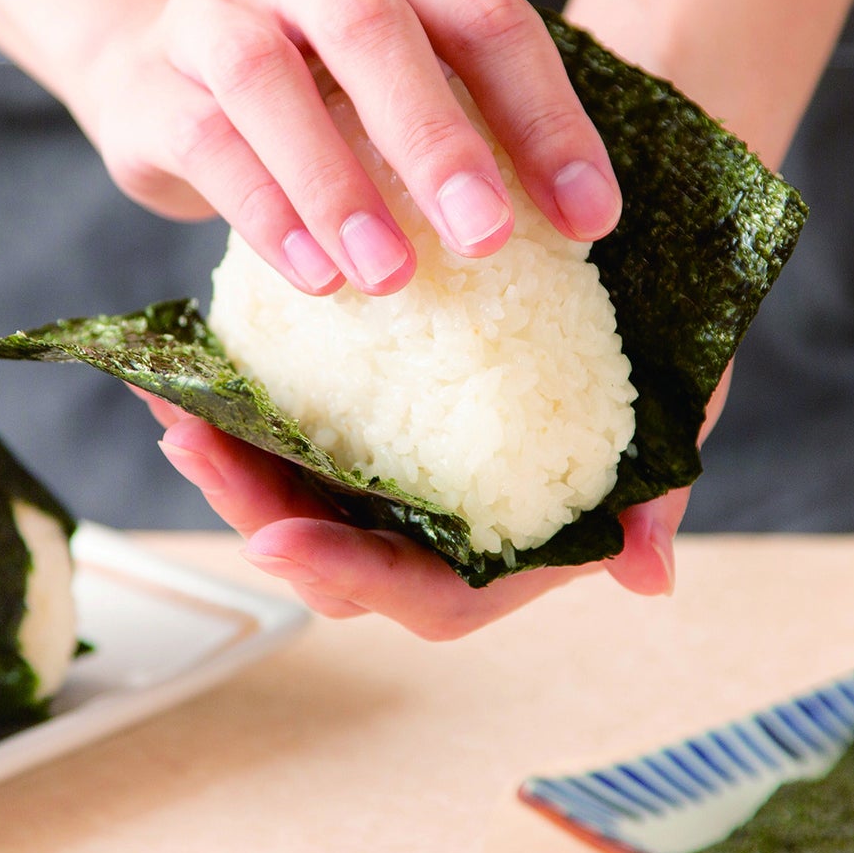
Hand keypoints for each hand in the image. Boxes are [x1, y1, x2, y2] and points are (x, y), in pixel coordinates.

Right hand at [68, 0, 622, 296]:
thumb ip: (484, 116)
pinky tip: (317, 275)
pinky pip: (205, 139)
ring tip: (390, 274)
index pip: (483, 16)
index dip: (544, 118)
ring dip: (336, 183)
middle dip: (437, 140)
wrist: (165, 67)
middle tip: (487, 238)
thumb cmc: (326, 84)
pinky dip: (267, 212)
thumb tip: (582, 218)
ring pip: (267, 78)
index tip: (591, 218)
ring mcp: (213, 5)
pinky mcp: (150, 80)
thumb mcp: (415, 74)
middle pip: (371, 29)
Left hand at [136, 386, 723, 640]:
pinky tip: (191, 370)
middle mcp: (447, 527)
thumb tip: (648, 578)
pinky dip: (243, 409)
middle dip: (256, 510)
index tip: (281, 543)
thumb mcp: (679, 406)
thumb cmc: (670, 342)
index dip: (356, 578)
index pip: (430, 596)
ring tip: (174, 408)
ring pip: (300, 499)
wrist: (639, 256)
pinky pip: (296, 434)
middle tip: (193, 444)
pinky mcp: (371, 419)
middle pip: (336, 557)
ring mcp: (403, 476)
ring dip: (231, 464)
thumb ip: (652, 498)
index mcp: (515, 551)